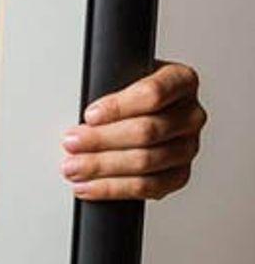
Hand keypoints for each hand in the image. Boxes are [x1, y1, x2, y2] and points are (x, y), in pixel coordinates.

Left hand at [61, 60, 205, 199]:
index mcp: (182, 80)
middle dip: (102, 139)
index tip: (89, 115)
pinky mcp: (179, 175)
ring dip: (103, 166)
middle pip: (146, 131)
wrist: (148, 109)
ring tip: (74, 166)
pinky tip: (89, 185)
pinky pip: (148, 187)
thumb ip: (109, 86)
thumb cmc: (132, 91)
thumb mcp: (123, 75)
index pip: (153, 94)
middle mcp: (191, 114)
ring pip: (146, 162)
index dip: (118, 107)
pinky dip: (114, 188)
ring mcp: (188, 147)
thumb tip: (82, 114)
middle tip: (72, 142)